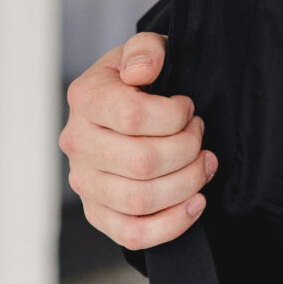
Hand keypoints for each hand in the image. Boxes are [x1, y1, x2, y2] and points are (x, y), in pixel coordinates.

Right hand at [59, 32, 216, 250]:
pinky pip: (131, 234)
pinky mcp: (97, 212)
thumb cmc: (142, 78)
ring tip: (204, 165)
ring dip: (186, 184)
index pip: (132, 116)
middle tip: (200, 135)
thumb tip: (141, 70)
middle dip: (187, 149)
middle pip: (142, 162)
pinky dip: (170, 225)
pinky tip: (194, 203)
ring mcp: (85, 182)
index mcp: (86, 98)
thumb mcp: (147, 49)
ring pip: (140, 200)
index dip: (174, 115)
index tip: (188, 108)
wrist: (128, 105)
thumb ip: (146, 49)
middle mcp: (78, 142)